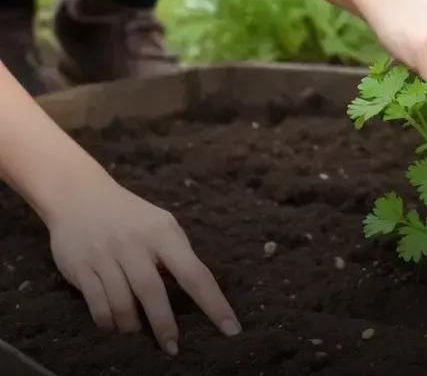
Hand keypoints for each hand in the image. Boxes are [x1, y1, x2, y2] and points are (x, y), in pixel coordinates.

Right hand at [47, 174, 239, 354]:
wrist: (80, 195)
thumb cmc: (131, 216)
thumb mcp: (162, 224)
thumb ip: (178, 253)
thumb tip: (198, 290)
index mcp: (164, 233)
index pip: (195, 274)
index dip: (214, 304)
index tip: (230, 328)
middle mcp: (135, 244)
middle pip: (153, 292)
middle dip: (165, 324)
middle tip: (173, 347)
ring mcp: (106, 255)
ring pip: (122, 303)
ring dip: (132, 325)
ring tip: (137, 332)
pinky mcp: (80, 267)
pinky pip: (97, 304)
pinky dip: (108, 321)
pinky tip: (114, 326)